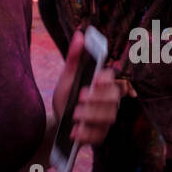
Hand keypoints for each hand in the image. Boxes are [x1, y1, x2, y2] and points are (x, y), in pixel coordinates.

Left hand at [51, 30, 131, 146]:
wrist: (58, 120)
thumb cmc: (67, 94)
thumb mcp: (67, 76)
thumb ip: (74, 58)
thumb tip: (80, 35)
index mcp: (101, 84)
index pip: (111, 79)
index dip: (106, 79)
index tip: (95, 79)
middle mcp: (108, 100)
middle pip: (113, 98)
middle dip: (98, 98)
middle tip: (80, 97)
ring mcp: (105, 119)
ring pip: (109, 117)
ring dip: (91, 116)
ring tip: (74, 115)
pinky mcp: (99, 135)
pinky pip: (98, 136)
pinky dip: (86, 135)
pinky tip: (74, 132)